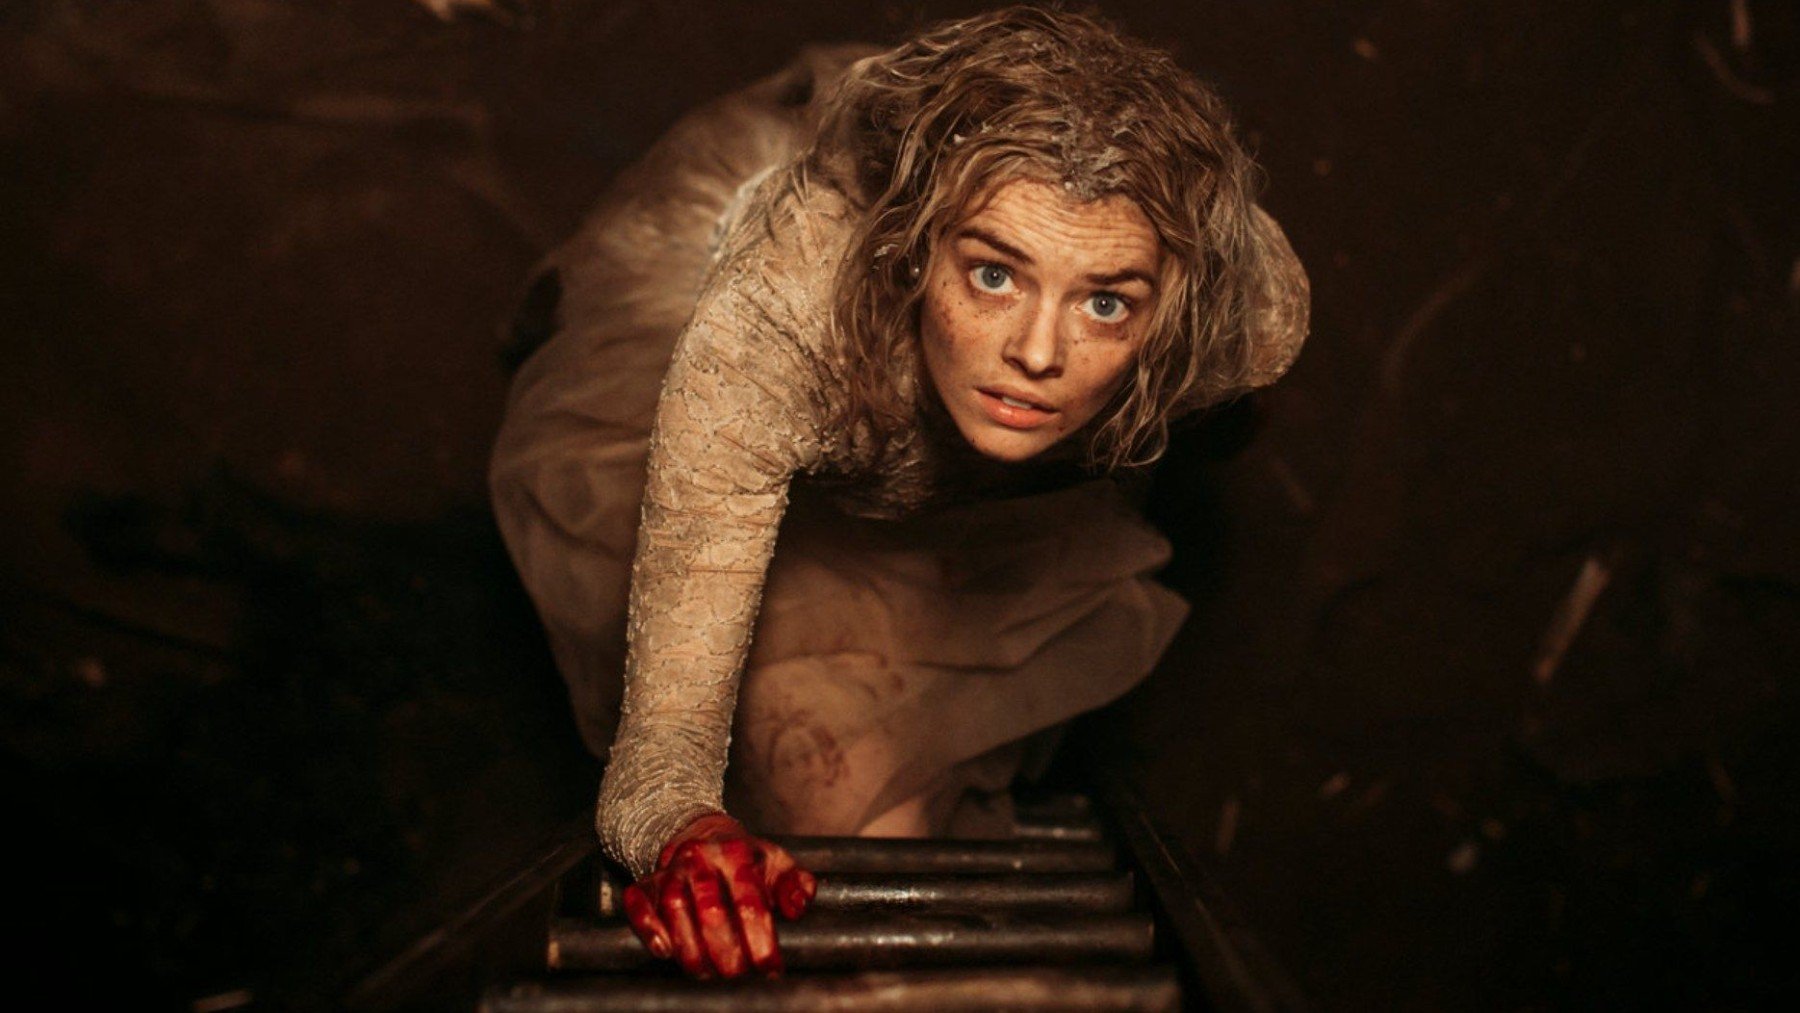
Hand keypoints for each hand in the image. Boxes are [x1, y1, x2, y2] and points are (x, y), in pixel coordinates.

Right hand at [621, 812, 816, 977]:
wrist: (703, 835)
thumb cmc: (746, 860)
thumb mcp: (778, 865)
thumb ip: (797, 885)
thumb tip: (797, 907)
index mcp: (738, 853)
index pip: (751, 901)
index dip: (761, 939)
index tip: (770, 968)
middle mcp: (702, 858)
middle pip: (711, 909)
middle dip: (726, 951)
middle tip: (737, 974)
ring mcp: (672, 870)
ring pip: (675, 908)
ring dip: (691, 948)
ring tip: (707, 972)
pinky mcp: (647, 883)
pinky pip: (639, 902)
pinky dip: (648, 927)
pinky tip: (664, 951)